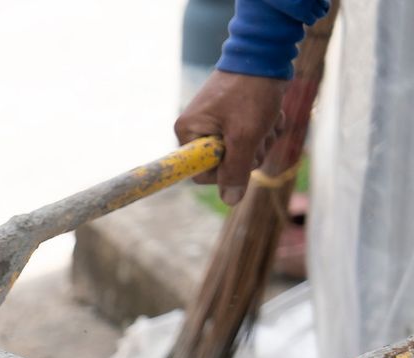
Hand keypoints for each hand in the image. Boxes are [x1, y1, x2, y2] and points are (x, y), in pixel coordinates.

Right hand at [175, 69, 286, 204]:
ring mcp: (216, 123)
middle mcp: (197, 129)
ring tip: (269, 119)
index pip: (200, 173)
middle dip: (250, 152)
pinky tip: (271, 114)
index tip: (243, 151)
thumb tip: (230, 200)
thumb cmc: (251, 93)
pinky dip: (265, 129)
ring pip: (242, 151)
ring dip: (262, 140)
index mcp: (188, 133)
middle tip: (261, 133)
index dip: (226, 169)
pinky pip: (250, 136)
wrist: (266, 54)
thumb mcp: (245, 135)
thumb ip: (236, 170)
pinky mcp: (234, 116)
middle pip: (225, 164)